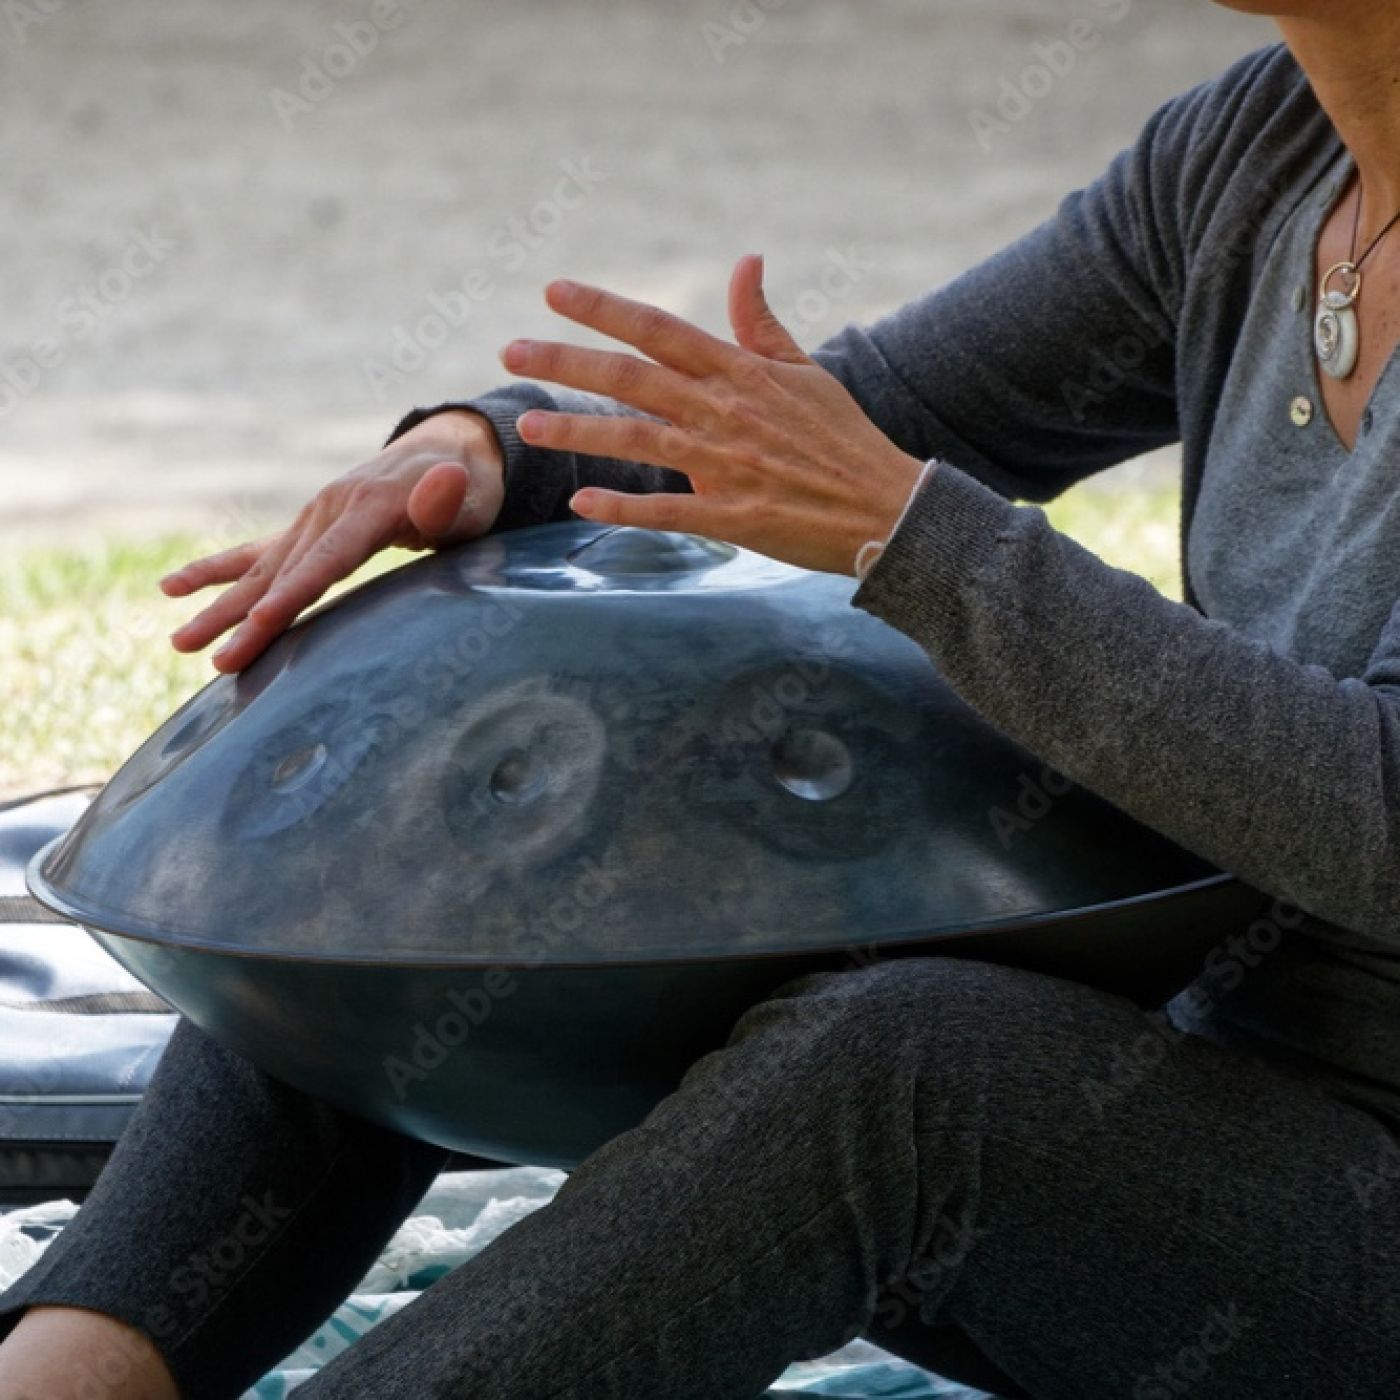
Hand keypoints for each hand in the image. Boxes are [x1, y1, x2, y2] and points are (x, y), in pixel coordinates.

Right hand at [162, 410, 504, 672]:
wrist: (449, 451)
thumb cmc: (469, 490)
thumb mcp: (472, 498)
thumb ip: (450, 501)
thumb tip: (444, 480)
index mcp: (368, 507)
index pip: (326, 561)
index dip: (293, 594)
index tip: (260, 624)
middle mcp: (329, 510)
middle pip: (282, 573)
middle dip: (243, 618)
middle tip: (210, 656)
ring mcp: (313, 517)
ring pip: (259, 570)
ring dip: (218, 607)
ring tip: (179, 642)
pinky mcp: (307, 527)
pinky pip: (255, 553)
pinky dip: (214, 571)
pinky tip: (171, 589)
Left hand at [499, 253, 926, 575]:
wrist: (887, 508)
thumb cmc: (844, 439)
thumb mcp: (806, 371)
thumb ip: (762, 323)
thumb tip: (745, 261)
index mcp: (741, 372)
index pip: (659, 330)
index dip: (604, 309)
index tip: (553, 291)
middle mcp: (726, 411)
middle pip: (633, 379)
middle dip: (568, 362)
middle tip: (511, 350)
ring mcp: (728, 465)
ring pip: (640, 441)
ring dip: (580, 433)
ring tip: (528, 427)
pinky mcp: (735, 517)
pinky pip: (670, 511)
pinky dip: (625, 507)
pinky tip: (581, 502)